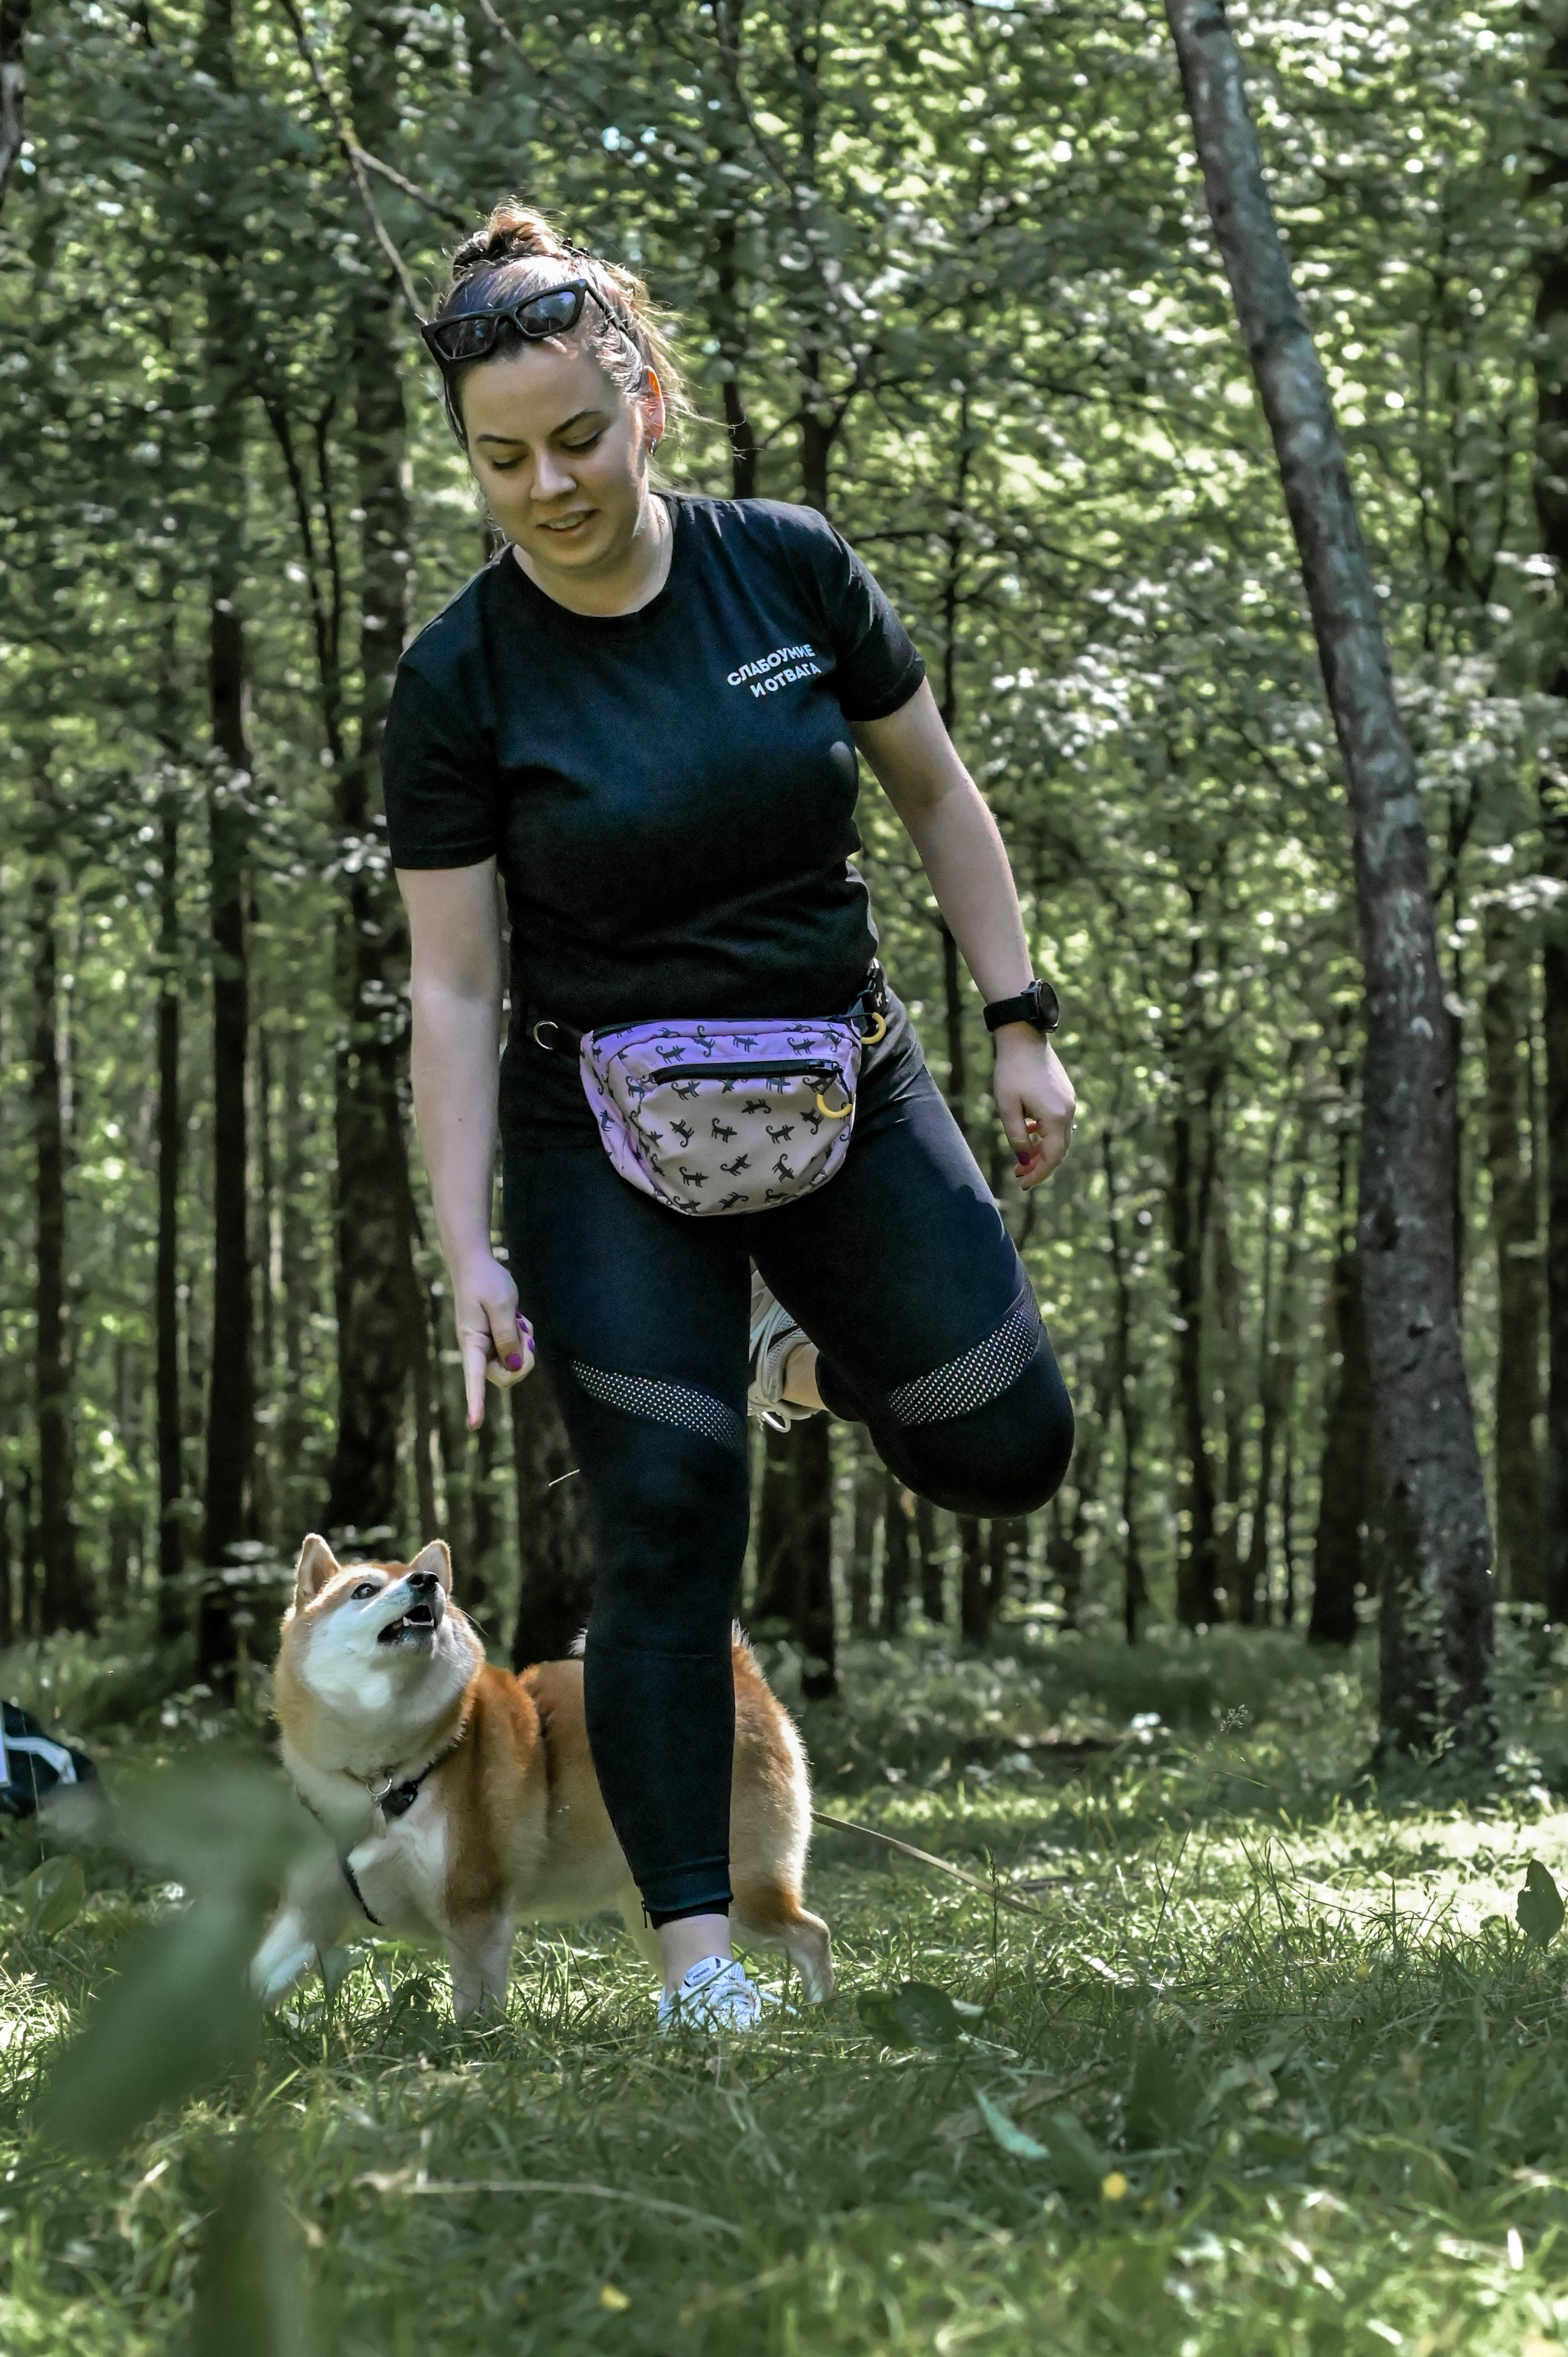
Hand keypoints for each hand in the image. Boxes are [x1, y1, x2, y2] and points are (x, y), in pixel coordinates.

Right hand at [454, 1248, 535, 1427]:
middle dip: (524, 1360)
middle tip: (526, 1334)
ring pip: (515, 1364)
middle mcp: (478, 1350)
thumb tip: (515, 1366)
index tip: (474, 1424)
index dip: (475, 1401)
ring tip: (520, 1321)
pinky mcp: (497, 1340)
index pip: (473, 1377)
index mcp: (472, 1342)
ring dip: (525, 1346)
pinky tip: (519, 1320)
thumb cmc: (485, 1282)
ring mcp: (488, 1346)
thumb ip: (508, 1336)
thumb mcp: (501, 1305)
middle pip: (506, 1375)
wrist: (476, 1264)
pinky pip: (517, 1351)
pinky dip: (524, 1338)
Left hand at [993, 1028, 1074, 1190]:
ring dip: (1042, 1150)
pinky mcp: (1066, 1095)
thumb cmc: (1011, 1071)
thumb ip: (1016, 1137)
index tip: (1022, 1185)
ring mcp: (1070, 1102)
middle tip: (1018, 1176)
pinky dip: (1045, 1134)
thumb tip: (1023, 1161)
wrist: (1024, 1038)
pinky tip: (1028, 1132)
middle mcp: (1068, 1112)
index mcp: (1055, 1117)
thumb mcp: (1007, 1108)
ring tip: (1021, 1158)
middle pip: (1058, 1151)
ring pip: (1059, 1138)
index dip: (1037, 1174)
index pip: (1051, 1157)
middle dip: (1039, 1166)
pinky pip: (1058, 1123)